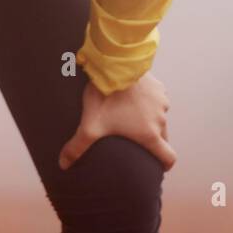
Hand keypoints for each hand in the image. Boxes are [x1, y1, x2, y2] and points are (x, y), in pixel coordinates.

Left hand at [57, 71, 175, 171]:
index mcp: (149, 134)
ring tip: (132, 116)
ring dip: (151, 119)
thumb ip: (77, 147)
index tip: (158, 167)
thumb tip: (63, 165)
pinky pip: (158, 100)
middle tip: (135, 139)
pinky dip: (150, 102)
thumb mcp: (89, 125)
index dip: (165, 164)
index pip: (169, 157)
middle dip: (153, 141)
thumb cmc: (104, 97)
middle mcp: (160, 120)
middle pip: (163, 138)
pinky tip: (133, 98)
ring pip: (160, 117)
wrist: (115, 65)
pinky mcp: (159, 87)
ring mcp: (162, 102)